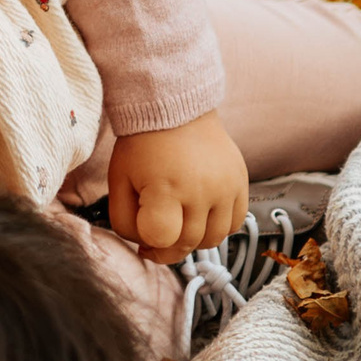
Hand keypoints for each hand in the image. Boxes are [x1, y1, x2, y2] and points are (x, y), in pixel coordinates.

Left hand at [105, 112, 248, 264]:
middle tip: (157, 236)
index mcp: (165, 187)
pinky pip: (234, 224)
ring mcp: (226, 188)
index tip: (143, 237)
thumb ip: (125, 220)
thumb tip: (145, 244)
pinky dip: (217, 227)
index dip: (149, 243)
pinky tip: (199, 215)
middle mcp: (201, 190)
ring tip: (178, 223)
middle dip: (168, 248)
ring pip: (214, 239)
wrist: (175, 111)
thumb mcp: (118, 182)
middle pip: (188, 243)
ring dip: (193, 241)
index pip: (162, 238)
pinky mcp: (241, 183)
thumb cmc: (143, 146)